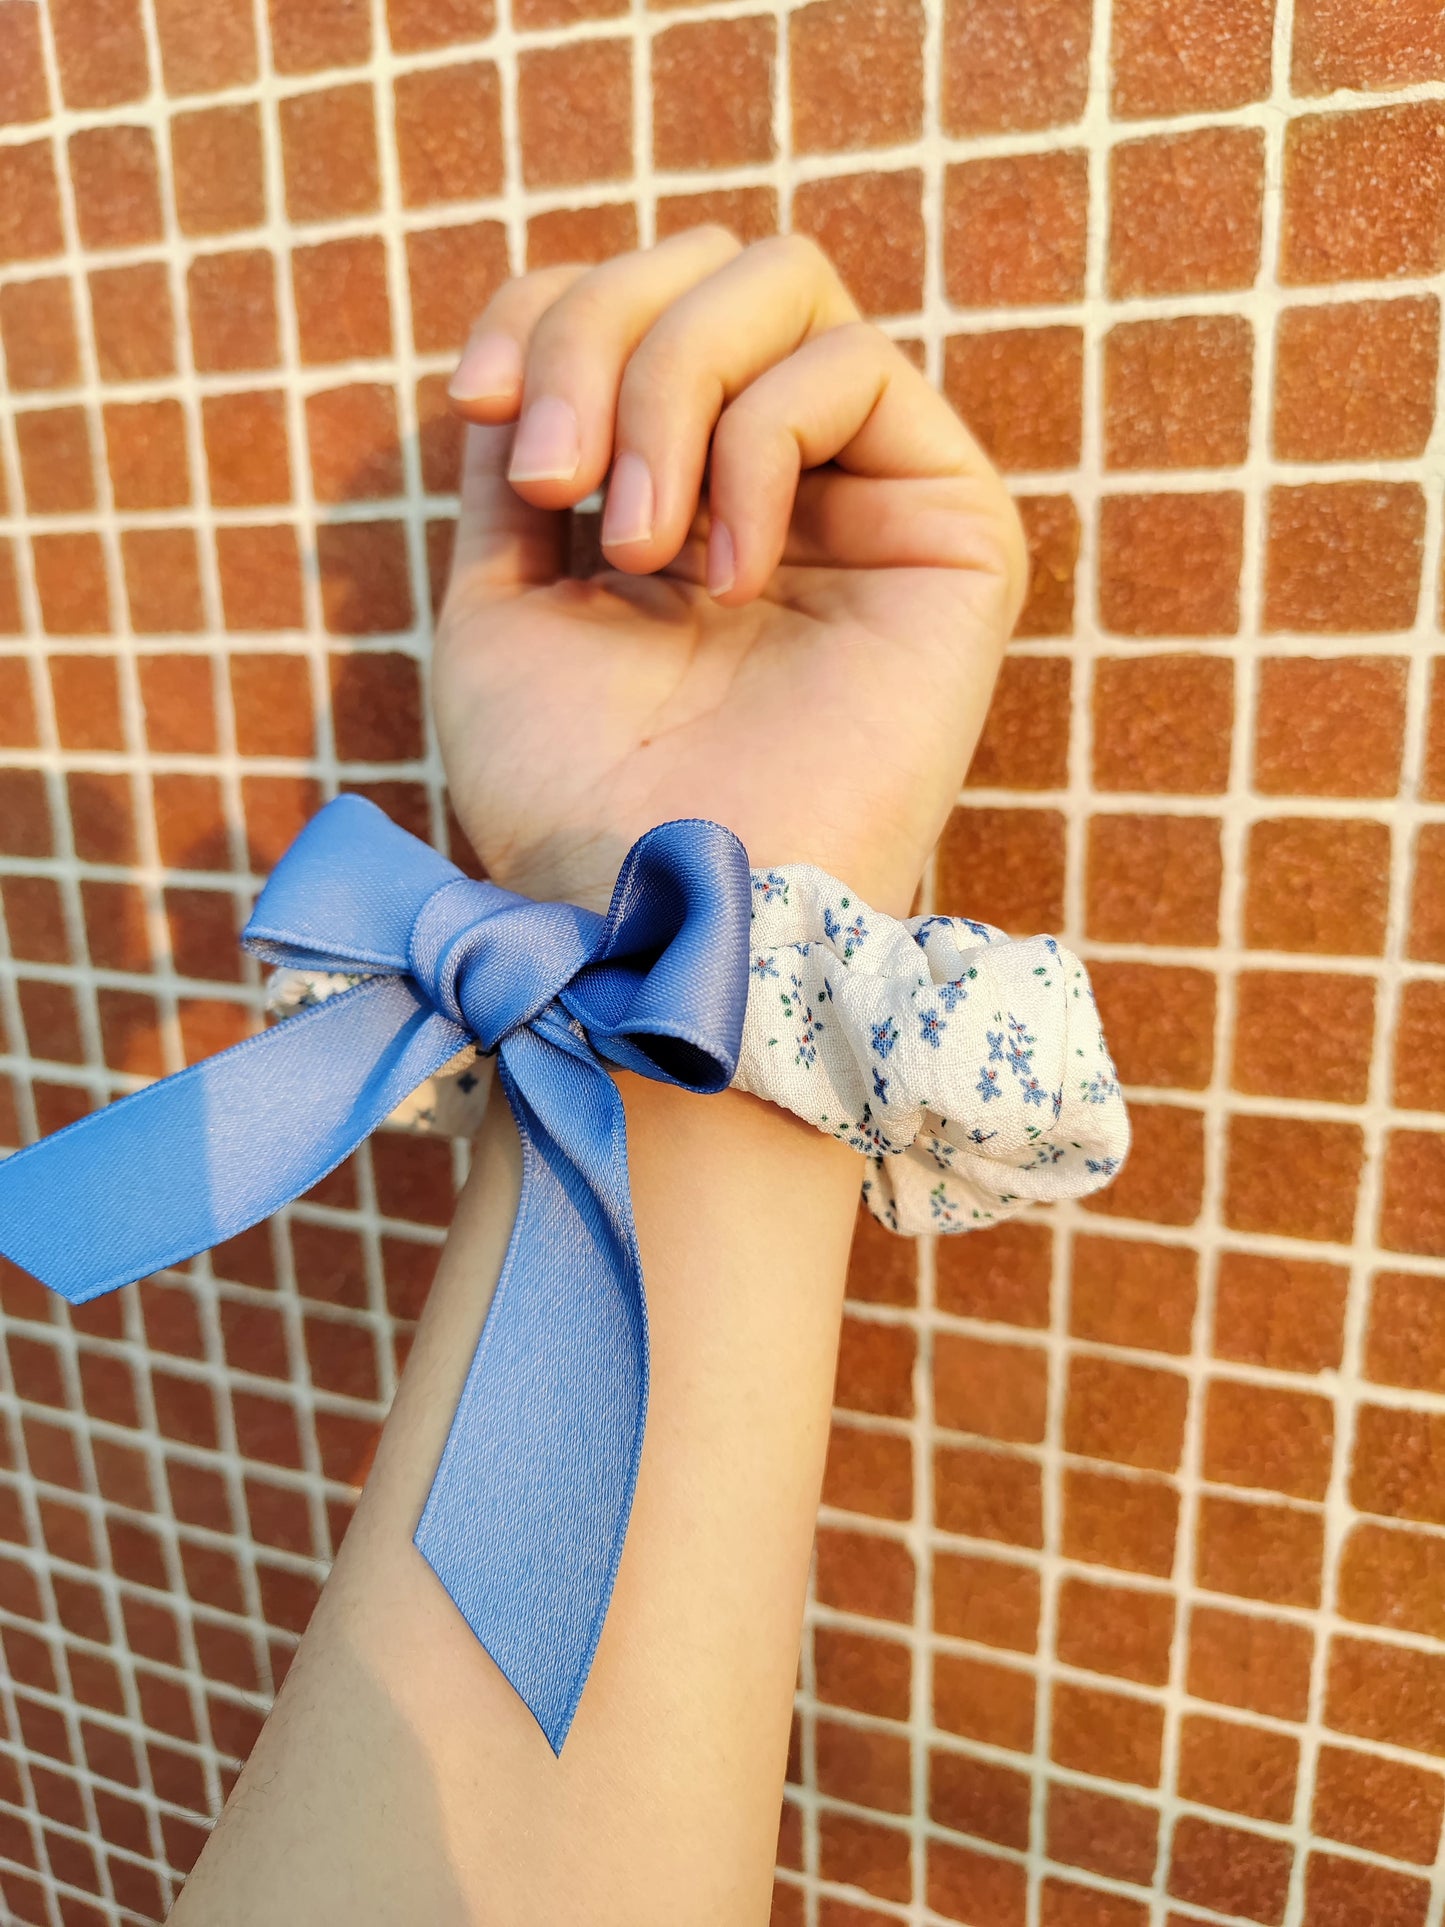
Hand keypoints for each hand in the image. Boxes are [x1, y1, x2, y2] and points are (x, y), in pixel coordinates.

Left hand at [434, 226, 1026, 917]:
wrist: (656, 912)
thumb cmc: (569, 797)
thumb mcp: (500, 604)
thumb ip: (524, 460)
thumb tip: (533, 347)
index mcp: (676, 496)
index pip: (629, 304)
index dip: (545, 310)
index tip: (480, 408)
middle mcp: (777, 482)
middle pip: (702, 265)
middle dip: (597, 337)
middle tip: (558, 485)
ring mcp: (866, 497)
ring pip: (778, 284)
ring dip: (667, 388)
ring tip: (636, 542)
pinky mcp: (953, 526)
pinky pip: (853, 371)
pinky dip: (757, 448)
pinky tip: (727, 580)